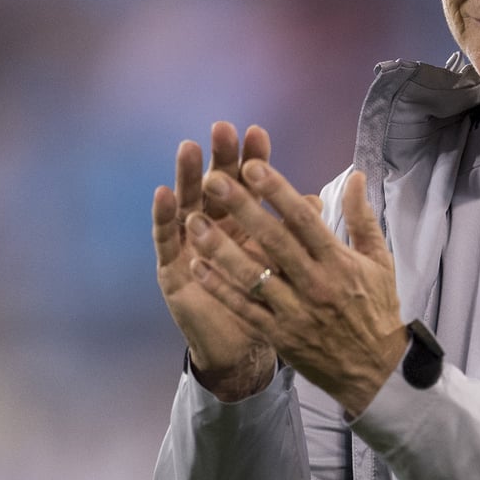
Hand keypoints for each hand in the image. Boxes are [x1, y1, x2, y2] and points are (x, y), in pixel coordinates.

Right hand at [152, 122, 277, 399]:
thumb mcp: (288, 269)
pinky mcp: (173, 269)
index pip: (251, 186)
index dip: (253, 161)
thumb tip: (315, 202)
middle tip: (221, 129)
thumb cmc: (268, 304)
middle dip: (220, 159)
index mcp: (246, 226)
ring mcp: (191, 247)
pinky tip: (164, 194)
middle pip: (217, 188)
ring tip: (188, 149)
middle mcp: (217, 230)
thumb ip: (299, 235)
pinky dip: (164, 217)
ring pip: (189, 206)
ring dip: (187, 177)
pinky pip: (167, 241)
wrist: (245, 350)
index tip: (258, 133)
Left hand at [180, 158, 406, 416]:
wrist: (376, 372)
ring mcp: (295, 312)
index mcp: (339, 262)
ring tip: (193, 221)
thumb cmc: (376, 310)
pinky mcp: (280, 336)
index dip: (277, 192)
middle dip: (242, 209)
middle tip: (212, 179)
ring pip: (252, 276)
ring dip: (220, 248)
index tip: (252, 166)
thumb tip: (354, 175)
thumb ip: (362, 218)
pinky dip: (220, 289)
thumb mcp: (380, 262)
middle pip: (273, 241)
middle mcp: (316, 284)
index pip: (304, 220)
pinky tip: (197, 266)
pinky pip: (245, 309)